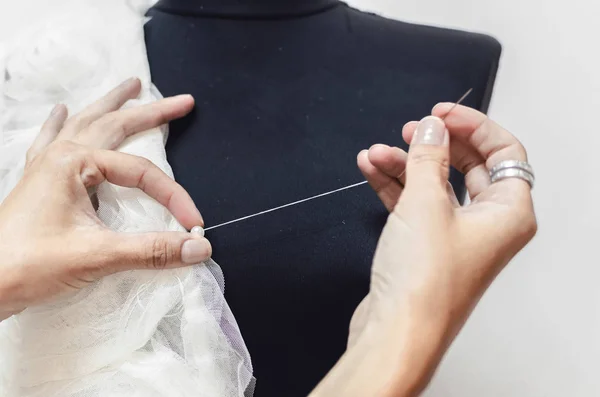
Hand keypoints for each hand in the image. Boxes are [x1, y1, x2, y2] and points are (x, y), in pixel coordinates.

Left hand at [0, 79, 208, 319]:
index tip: (193, 225)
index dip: (173, 197)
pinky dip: (60, 124)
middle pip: (115, 125)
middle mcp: (60, 156)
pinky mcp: (38, 184)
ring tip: (132, 85)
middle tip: (183, 102)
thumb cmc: (27, 265)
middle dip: (152, 112)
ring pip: (86, 124)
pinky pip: (51, 141)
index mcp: (74, 163)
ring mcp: (46, 167)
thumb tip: (198, 245)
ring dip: (112, 105)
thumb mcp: (98, 256)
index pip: (141, 172)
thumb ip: (152, 249)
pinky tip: (60, 111)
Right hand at [352, 105, 535, 393]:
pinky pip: (414, 203)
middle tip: (412, 129)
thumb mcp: (427, 202)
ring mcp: (456, 235)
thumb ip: (430, 157)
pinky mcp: (427, 246)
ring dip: (405, 163)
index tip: (441, 113)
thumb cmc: (425, 281)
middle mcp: (488, 224)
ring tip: (379, 151)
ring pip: (435, 184)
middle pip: (468, 166)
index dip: (473, 126)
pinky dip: (394, 184)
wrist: (397, 329)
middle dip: (437, 144)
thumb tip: (432, 128)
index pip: (503, 152)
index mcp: (508, 212)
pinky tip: (372, 168)